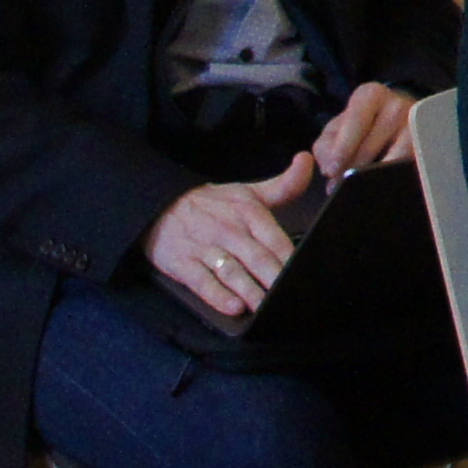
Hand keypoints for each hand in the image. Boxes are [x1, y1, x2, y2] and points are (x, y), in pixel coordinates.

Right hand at [147, 155, 313, 323]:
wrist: (160, 205)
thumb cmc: (211, 204)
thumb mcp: (248, 192)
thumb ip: (285, 184)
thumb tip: (307, 161)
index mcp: (248, 213)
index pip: (276, 239)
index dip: (292, 259)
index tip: (306, 275)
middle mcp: (228, 230)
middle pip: (258, 258)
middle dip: (275, 279)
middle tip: (291, 297)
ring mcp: (205, 248)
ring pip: (233, 272)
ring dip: (251, 291)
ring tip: (267, 307)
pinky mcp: (183, 264)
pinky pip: (202, 282)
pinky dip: (218, 296)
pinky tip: (233, 307)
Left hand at [310, 82, 415, 181]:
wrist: (397, 119)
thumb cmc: (361, 125)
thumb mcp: (338, 128)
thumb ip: (326, 146)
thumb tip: (330, 168)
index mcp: (371, 95)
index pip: (356, 121)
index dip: (343, 148)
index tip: (332, 171)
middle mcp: (398, 104)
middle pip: (374, 143)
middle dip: (355, 168)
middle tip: (341, 188)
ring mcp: (417, 124)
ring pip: (395, 156)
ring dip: (376, 176)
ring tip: (360, 189)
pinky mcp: (428, 143)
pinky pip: (411, 165)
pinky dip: (395, 178)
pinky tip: (383, 186)